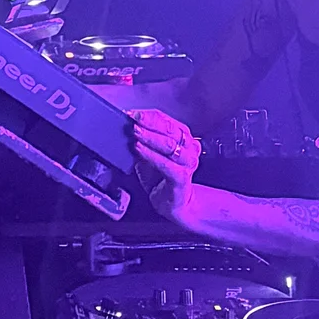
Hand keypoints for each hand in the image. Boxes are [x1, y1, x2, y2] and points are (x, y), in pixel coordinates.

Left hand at [129, 108, 200, 222]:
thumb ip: (143, 142)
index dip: (149, 116)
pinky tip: (139, 150)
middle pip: (170, 129)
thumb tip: (128, 128)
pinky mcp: (182, 178)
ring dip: (150, 137)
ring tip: (135, 133)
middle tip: (133, 120)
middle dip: (149, 123)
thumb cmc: (162, 177)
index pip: (166, 121)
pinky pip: (166, 164)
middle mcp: (189, 148)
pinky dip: (151, 155)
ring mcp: (188, 163)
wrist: (174, 204)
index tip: (132, 113)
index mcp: (184, 138)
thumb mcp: (150, 155)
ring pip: (169, 145)